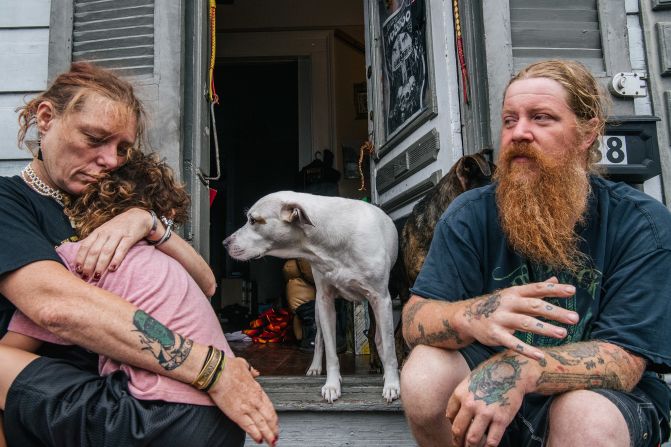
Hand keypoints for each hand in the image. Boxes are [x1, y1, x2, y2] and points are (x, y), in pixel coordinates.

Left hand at [74, 208, 152, 277]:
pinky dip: (116, 260)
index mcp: (98, 232)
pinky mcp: (129, 237)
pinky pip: (121, 250)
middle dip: (89, 265)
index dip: (80, 258)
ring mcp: (117, 235)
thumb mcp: (105, 231)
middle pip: (94, 250)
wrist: (138, 216)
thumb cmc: (119, 227)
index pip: (85, 246)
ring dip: (100, 265)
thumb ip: (95, 241)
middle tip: (86, 276)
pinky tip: (112, 269)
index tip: (77, 270)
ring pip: (106, 251)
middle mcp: (106, 233)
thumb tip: (84, 257)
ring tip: (97, 276)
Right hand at [208, 357, 278, 445]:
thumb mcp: (244, 365)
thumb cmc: (228, 367)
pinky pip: (249, 427)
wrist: (217, 372)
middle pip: (269, 417)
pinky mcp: (237, 414)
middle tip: (276, 436)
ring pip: (262, 424)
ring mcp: (247, 408)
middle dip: (274, 429)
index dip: (274, 417)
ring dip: (268, 435)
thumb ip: (251, 370)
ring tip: (271, 442)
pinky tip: (259, 440)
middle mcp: (255, 400)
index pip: (270, 406)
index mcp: (257, 389)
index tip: (275, 422)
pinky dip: (255, 434)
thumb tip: (255, 371)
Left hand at [446, 353, 526, 446]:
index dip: (453, 425)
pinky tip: (487, 446)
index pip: (450, 416)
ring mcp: (486, 412)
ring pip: (472, 439)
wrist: (512, 371)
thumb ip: (460, 398)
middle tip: (459, 445)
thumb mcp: (469, 381)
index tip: (457, 431)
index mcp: (460, 393)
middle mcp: (470, 404)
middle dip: (457, 442)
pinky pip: (492, 440)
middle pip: (458, 430)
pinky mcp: (501, 419)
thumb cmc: (490, 375)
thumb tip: (451, 417)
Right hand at [463, 277, 577, 359]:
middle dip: (555, 312)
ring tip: (562, 334)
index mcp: (515, 292)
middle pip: (535, 306)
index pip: (537, 289)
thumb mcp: (514, 294)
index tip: (572, 291)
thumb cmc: (499, 305)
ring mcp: (501, 318)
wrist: (468, 316)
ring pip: (525, 323)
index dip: (554, 289)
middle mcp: (508, 303)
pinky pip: (512, 343)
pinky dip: (526, 350)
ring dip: (544, 328)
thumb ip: (536, 289)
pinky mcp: (494, 334)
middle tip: (575, 318)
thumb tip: (556, 279)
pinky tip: (540, 356)